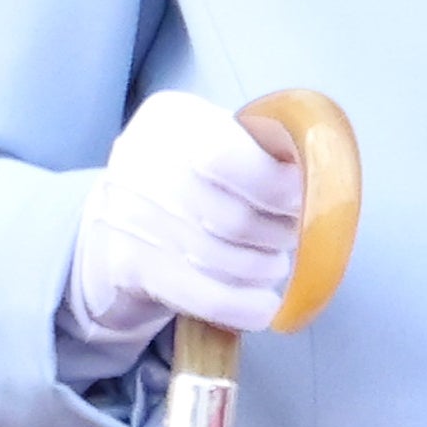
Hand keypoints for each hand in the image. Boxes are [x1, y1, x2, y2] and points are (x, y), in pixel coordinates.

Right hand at [60, 91, 304, 351]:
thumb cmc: (182, 174)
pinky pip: (196, 292)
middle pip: (230, 215)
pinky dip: (238, 304)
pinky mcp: (126, 266)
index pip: (229, 156)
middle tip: (291, 236)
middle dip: (275, 232)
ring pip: (217, 256)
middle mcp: (141, 163)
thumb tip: (319, 175)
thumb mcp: (211, 138)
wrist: (108, 224)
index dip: (275, 184)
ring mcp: (128, 217)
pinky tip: (263, 307)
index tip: (302, 198)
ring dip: (261, 267)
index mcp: (169, 119)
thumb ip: (258, 146)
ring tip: (275, 265)